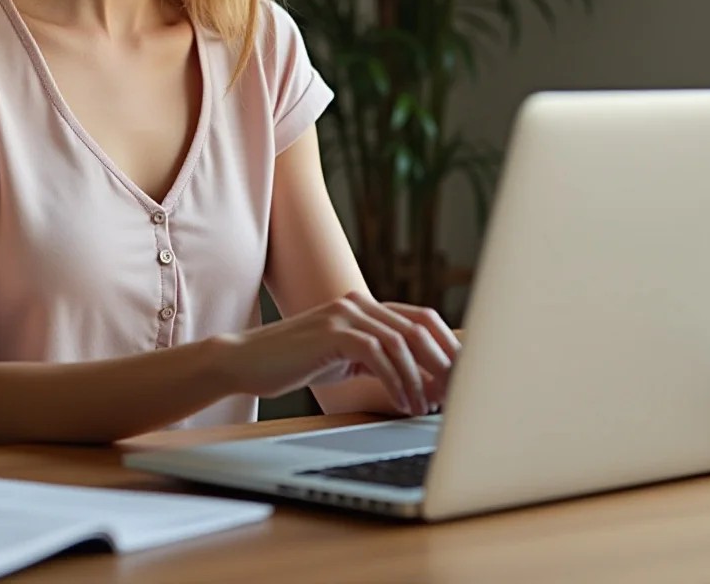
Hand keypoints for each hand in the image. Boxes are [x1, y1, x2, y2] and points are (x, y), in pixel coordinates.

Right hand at [220, 291, 459, 416]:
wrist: (246, 361)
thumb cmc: (295, 365)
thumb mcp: (344, 360)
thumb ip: (377, 360)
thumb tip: (422, 383)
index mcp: (365, 306)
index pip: (422, 318)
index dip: (448, 345)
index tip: (463, 375)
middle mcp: (358, 302)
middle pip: (419, 326)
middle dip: (443, 362)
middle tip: (456, 394)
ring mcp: (344, 314)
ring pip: (402, 341)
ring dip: (421, 378)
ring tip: (426, 406)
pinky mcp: (332, 331)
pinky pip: (377, 354)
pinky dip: (396, 380)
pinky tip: (402, 402)